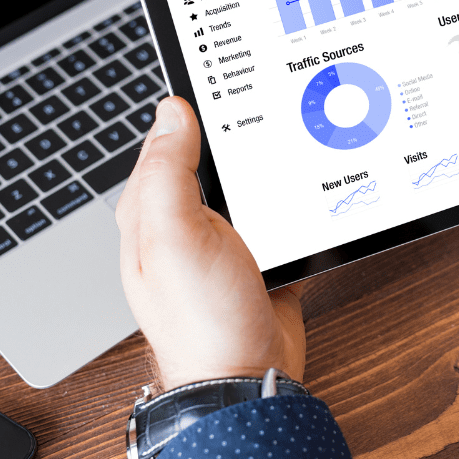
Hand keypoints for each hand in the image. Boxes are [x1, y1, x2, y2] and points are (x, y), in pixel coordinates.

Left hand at [116, 97, 304, 390]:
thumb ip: (169, 171)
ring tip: (293, 134)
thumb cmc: (200, 320)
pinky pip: (277, 214)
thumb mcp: (175, 235)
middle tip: (268, 101)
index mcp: (150, 211)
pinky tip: (307, 188)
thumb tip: (172, 111)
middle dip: (238, 133)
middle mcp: (183, 222)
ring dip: (269, 166)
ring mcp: (223, 240)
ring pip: (247, 184)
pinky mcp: (259, 255)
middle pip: (211, 158)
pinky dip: (293, 200)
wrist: (246, 378)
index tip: (224, 80)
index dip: (190, 109)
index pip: (165, 140)